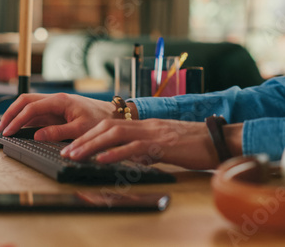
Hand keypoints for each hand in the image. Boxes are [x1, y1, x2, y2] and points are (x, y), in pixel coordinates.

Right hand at [0, 93, 114, 140]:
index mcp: (60, 101)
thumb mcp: (81, 129)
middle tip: (1, 128)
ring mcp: (55, 105)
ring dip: (16, 115)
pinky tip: (19, 129)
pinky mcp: (56, 112)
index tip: (8, 131)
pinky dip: (25, 119)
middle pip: (25, 101)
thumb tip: (38, 135)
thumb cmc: (100, 119)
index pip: (31, 107)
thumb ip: (58, 132)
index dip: (17, 120)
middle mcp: (55, 100)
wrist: (113, 114)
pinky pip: (36, 113)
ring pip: (29, 105)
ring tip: (6, 128)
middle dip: (11, 113)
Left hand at [61, 118, 233, 169]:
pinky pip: (135, 148)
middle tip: (66, 150)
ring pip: (116, 134)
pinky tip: (102, 160)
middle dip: (84, 138)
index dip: (90, 134)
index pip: (112, 125)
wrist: (218, 140)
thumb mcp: (166, 145)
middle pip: (108, 126)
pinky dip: (116, 153)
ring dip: (92, 145)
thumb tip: (132, 157)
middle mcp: (147, 125)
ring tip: (76, 155)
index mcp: (146, 125)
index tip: (74, 144)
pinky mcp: (163, 144)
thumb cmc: (195, 145)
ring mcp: (154, 133)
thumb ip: (148, 148)